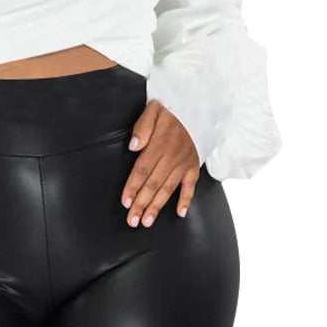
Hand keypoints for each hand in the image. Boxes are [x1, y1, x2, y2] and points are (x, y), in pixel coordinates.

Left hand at [121, 99, 200, 227]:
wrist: (200, 105)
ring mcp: (184, 162)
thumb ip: (142, 127)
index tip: (126, 202)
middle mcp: (172, 156)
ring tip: (147, 221)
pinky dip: (186, 200)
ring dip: (157, 206)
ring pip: (168, 188)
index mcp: (160, 143)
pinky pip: (190, 186)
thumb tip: (133, 146)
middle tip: (132, 221)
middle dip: (142, 204)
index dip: (133, 187)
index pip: (142, 169)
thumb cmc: (173, 107)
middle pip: (153, 183)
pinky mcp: (194, 165)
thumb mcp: (155, 108)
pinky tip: (179, 213)